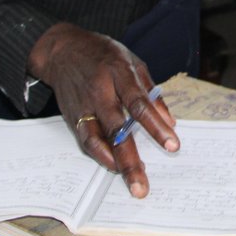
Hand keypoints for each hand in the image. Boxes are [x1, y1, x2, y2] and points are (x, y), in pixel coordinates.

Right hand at [27, 23, 178, 197]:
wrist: (62, 50)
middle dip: (131, 159)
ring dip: (115, 164)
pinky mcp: (72, 116)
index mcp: (119, 73)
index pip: (139, 103)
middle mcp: (99, 91)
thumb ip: (152, 92)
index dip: (156, 126)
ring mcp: (84, 105)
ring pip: (97, 140)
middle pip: (116, 129)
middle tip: (143, 185)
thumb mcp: (134, 62)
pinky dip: (100, 155)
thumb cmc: (104, 54)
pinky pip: (86, 140)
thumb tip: (170, 121)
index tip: (172, 145)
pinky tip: (114, 167)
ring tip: (132, 183)